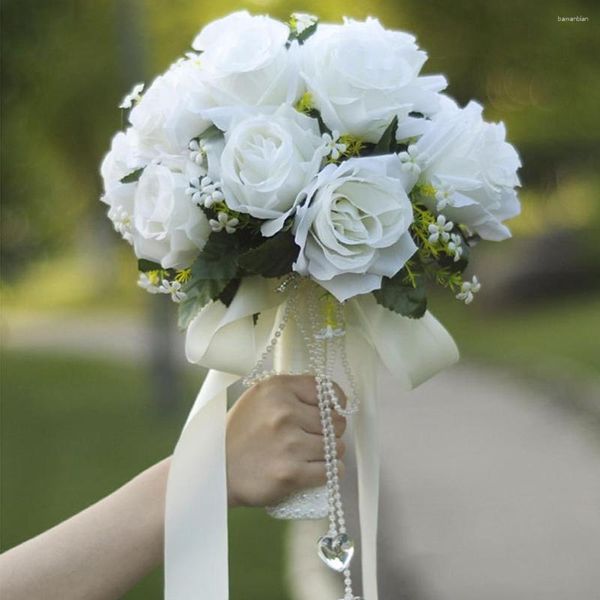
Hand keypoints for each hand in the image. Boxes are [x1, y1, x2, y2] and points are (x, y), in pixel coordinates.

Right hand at [226, 374, 346, 507]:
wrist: (214, 470)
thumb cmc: (239, 434)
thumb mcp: (259, 398)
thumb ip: (290, 392)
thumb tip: (328, 398)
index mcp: (277, 388)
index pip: (325, 389)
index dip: (334, 402)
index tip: (333, 411)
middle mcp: (284, 412)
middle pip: (335, 420)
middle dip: (331, 431)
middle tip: (315, 437)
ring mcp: (289, 443)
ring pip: (335, 447)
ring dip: (330, 453)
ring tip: (313, 455)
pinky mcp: (291, 473)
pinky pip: (330, 470)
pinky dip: (329, 472)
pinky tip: (318, 470)